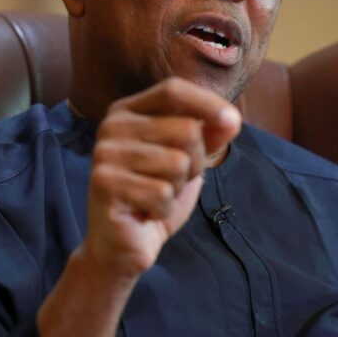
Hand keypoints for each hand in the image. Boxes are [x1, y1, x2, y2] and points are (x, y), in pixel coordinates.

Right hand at [82, 77, 241, 277]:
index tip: (233, 121)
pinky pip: (163, 193)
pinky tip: (144, 213)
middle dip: (193, 163)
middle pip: (186, 129)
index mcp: (128, 111)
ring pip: (178, 163)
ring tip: (155, 197)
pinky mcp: (104, 184)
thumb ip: (208, 135)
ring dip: (177, 188)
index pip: (173, 90)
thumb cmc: (155, 196)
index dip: (207, 102)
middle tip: (169, 182)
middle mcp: (112, 126)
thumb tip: (232, 119)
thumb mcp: (188, 160)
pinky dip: (163, 209)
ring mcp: (105, 153)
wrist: (122, 246)